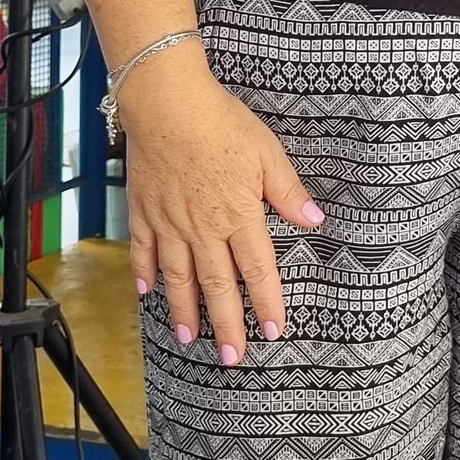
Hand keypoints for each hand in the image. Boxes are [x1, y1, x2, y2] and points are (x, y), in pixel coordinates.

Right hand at [121, 48, 322, 365]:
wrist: (167, 103)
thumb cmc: (221, 122)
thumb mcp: (267, 153)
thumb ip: (288, 192)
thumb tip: (315, 220)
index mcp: (238, 215)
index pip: (257, 269)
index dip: (267, 302)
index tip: (273, 331)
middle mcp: (203, 228)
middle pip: (217, 285)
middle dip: (226, 324)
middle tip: (231, 356)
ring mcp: (169, 222)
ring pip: (178, 277)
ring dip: (185, 310)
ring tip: (191, 338)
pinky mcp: (144, 211)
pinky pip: (144, 250)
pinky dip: (145, 274)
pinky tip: (147, 293)